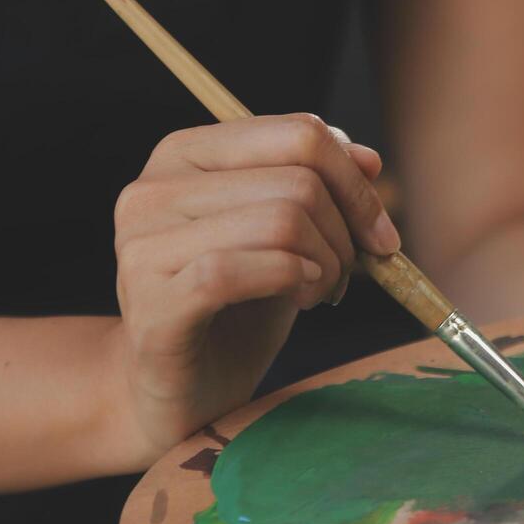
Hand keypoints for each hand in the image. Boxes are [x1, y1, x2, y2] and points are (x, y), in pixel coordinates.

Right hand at [102, 113, 400, 468]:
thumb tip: (367, 157)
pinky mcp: (150, 303)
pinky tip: (299, 300)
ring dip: (325, 265)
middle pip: (298, 181)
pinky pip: (238, 272)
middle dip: (344, 235)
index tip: (381, 234)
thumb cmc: (236, 309)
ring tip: (319, 293)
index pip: (298, 132)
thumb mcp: (286, 237)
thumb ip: (318, 187)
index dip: (355, 184)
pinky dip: (290, 282)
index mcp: (186, 154)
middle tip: (344, 278)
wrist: (180, 391)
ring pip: (279, 221)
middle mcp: (153, 188)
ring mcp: (143, 245)